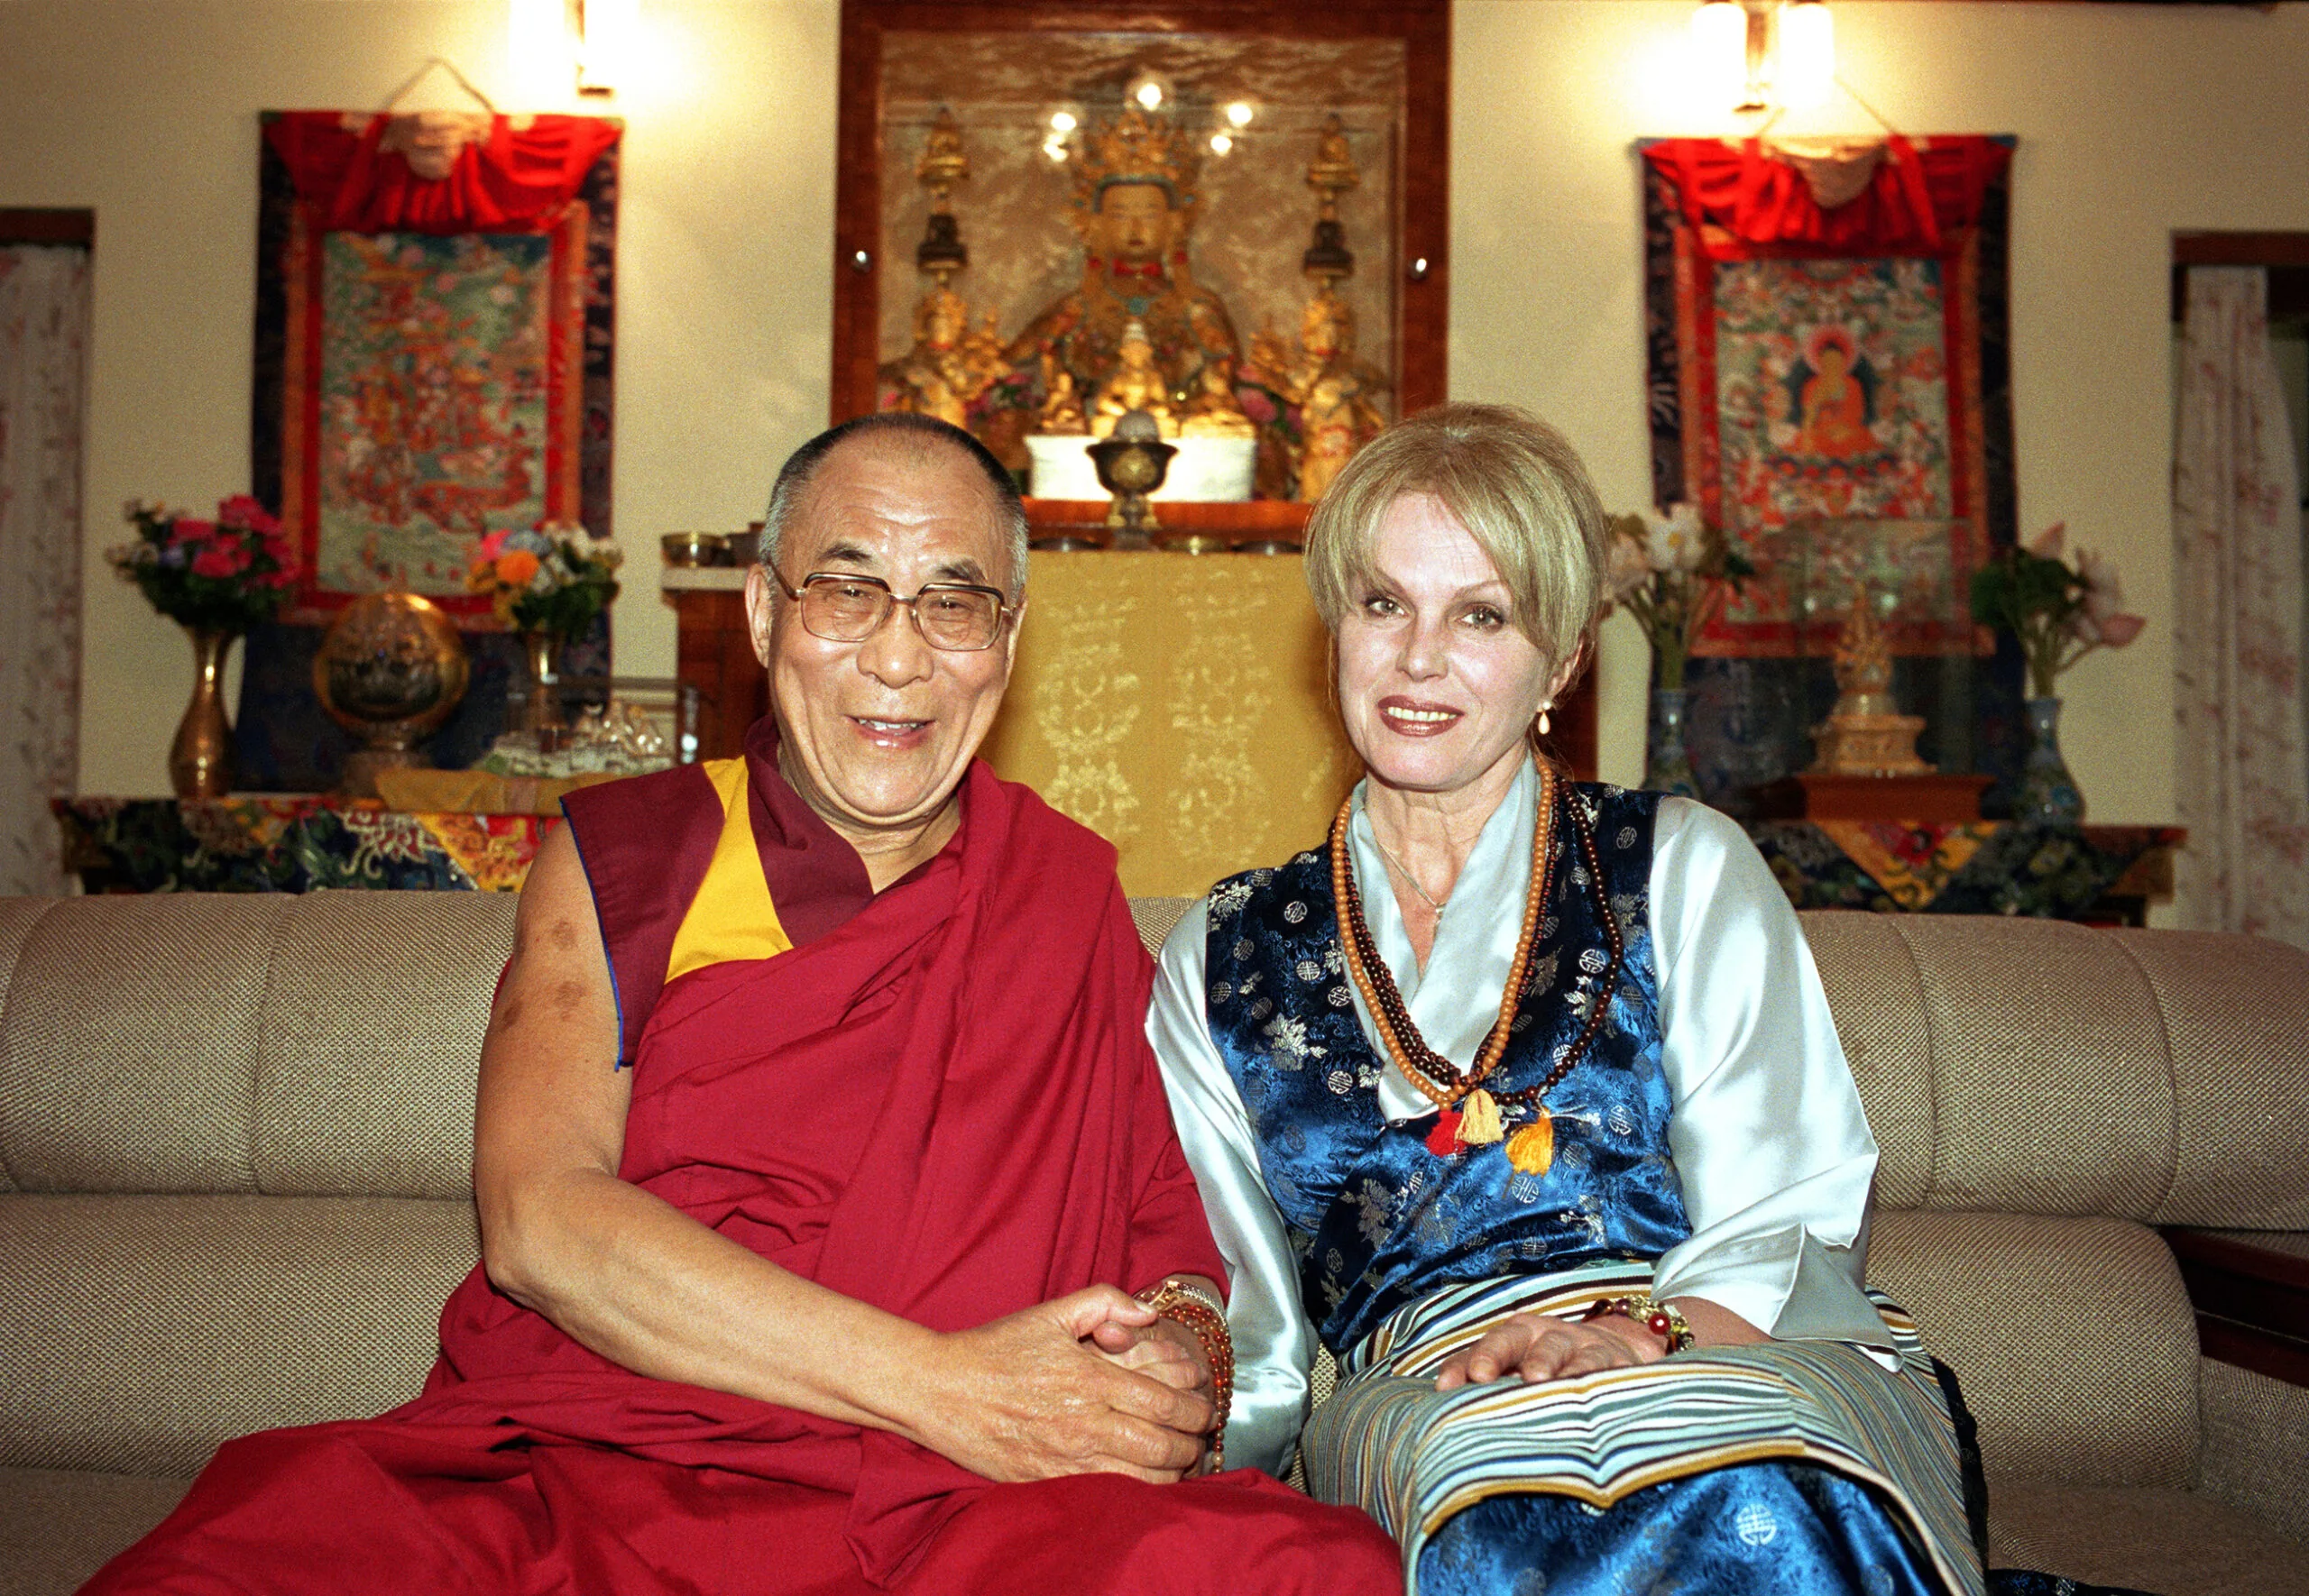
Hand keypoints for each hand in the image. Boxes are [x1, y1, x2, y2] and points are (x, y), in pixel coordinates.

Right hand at [907, 1287, 1216, 1485]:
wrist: (940, 1389)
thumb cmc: (995, 1349)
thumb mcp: (1051, 1311)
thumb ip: (1106, 1302)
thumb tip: (1149, 1314)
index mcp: (1090, 1379)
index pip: (1164, 1403)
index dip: (1195, 1410)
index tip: (1204, 1410)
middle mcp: (1083, 1423)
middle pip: (1161, 1446)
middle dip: (1191, 1444)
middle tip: (1199, 1437)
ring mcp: (1066, 1458)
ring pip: (1140, 1479)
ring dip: (1171, 1474)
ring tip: (1180, 1462)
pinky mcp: (1047, 1482)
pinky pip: (1106, 1495)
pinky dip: (1136, 1492)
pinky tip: (1144, 1482)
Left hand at [1432, 1309, 1666, 1390]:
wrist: (1615, 1349)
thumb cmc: (1553, 1365)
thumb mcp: (1522, 1368)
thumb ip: (1484, 1384)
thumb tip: (1445, 1412)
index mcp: (1515, 1336)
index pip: (1482, 1348)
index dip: (1462, 1364)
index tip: (1444, 1387)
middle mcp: (1543, 1335)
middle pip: (1512, 1338)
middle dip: (1494, 1354)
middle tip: (1481, 1376)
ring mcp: (1578, 1346)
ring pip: (1556, 1350)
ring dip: (1544, 1362)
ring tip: (1535, 1380)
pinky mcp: (1612, 1361)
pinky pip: (1599, 1369)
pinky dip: (1591, 1378)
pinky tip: (1582, 1391)